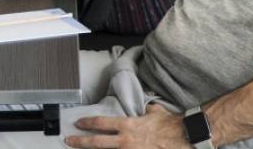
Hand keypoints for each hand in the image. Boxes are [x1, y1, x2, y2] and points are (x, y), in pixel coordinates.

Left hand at [65, 104, 187, 148]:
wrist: (184, 137)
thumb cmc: (171, 126)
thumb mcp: (156, 113)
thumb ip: (147, 112)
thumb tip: (147, 110)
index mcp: (128, 125)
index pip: (101, 123)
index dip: (87, 123)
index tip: (78, 124)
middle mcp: (125, 140)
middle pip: (96, 142)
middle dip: (80, 142)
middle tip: (68, 141)